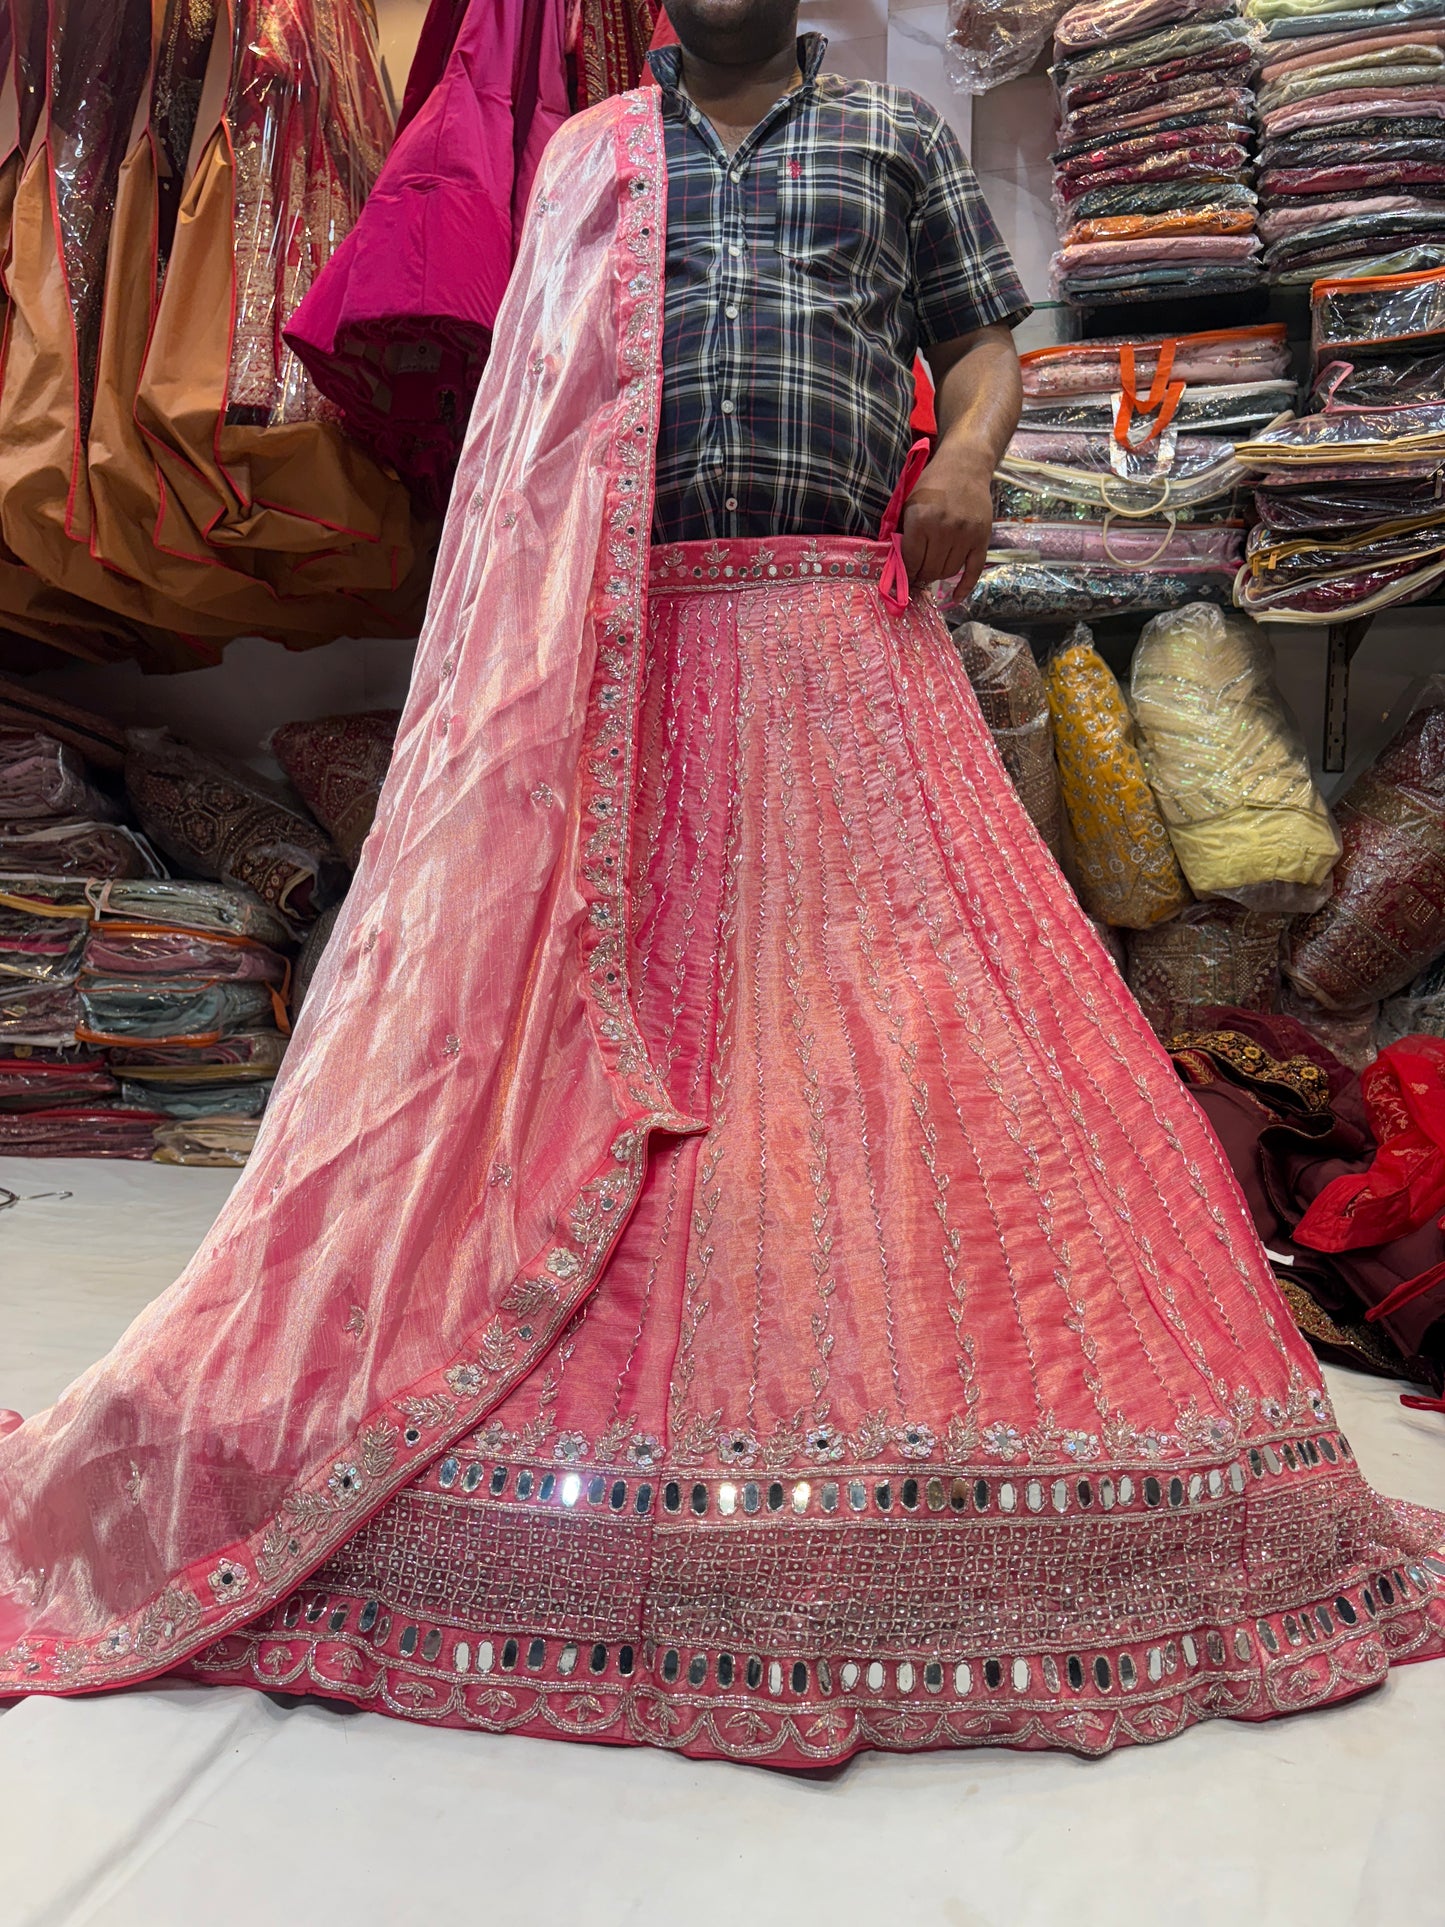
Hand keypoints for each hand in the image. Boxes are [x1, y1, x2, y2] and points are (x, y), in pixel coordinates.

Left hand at [898, 444, 994, 597]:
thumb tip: (894, 564)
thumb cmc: (932, 483)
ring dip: (937, 576)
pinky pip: (973, 570)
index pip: (911, 560)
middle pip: (930, 569)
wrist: (966, 466)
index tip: (903, 578)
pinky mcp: (982, 539)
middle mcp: (944, 529)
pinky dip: (964, 587)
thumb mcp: (909, 502)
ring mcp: (966, 535)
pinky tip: (954, 597)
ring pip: (948, 571)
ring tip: (932, 572)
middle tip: (917, 577)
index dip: (906, 573)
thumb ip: (902, 531)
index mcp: (922, 520)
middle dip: (920, 577)